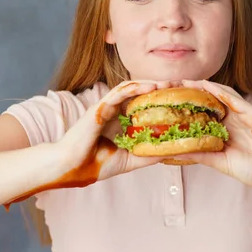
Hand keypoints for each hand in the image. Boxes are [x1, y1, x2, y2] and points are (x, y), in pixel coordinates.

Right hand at [54, 80, 180, 184]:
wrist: (72, 168)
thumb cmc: (96, 164)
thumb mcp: (130, 160)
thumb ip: (147, 155)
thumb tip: (170, 153)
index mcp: (121, 122)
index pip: (144, 105)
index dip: (161, 101)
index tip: (179, 100)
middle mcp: (115, 111)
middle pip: (140, 94)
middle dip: (159, 89)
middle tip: (179, 87)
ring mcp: (107, 106)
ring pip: (131, 88)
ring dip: (150, 84)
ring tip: (167, 84)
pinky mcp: (100, 106)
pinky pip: (119, 92)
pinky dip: (135, 87)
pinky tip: (150, 86)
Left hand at [178, 80, 251, 195]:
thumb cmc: (251, 170)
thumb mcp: (219, 162)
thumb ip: (199, 154)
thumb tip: (174, 152)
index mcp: (226, 129)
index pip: (205, 113)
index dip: (190, 105)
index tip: (172, 100)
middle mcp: (235, 119)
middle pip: (213, 101)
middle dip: (195, 92)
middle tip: (176, 84)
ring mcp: (246, 115)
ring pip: (224, 96)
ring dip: (207, 87)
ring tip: (190, 82)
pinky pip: (238, 101)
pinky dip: (224, 93)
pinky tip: (210, 87)